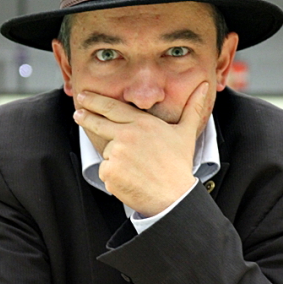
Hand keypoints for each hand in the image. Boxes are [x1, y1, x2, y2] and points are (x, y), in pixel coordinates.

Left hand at [73, 82, 210, 215]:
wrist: (172, 196)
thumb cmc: (179, 165)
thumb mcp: (186, 133)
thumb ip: (192, 108)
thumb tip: (204, 87)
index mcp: (142, 124)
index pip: (113, 108)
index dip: (96, 101)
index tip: (84, 96)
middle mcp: (127, 135)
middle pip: (99, 123)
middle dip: (86, 116)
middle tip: (78, 112)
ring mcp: (117, 153)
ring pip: (107, 152)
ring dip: (115, 160)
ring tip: (134, 169)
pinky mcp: (110, 171)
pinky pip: (105, 171)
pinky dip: (114, 176)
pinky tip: (130, 180)